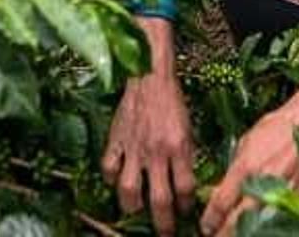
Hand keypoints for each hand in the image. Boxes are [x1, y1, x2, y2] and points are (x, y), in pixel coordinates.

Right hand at [101, 17, 196, 236]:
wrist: (149, 76)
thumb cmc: (173, 102)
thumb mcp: (189, 130)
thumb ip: (186, 157)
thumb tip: (187, 185)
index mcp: (179, 148)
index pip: (185, 190)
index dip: (187, 207)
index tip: (187, 214)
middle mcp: (156, 152)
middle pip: (159, 199)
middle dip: (164, 223)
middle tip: (166, 232)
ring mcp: (134, 147)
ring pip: (129, 190)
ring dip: (133, 206)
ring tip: (136, 212)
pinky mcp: (116, 140)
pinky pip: (109, 167)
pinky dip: (111, 178)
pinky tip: (116, 182)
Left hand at [199, 67, 298, 235]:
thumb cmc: (277, 128)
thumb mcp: (246, 144)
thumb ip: (233, 171)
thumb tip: (219, 192)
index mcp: (245, 168)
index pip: (220, 204)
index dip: (209, 220)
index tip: (206, 226)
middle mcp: (262, 184)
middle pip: (237, 223)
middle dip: (223, 234)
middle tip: (217, 235)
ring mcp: (282, 194)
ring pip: (259, 227)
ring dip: (244, 233)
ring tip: (236, 233)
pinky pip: (280, 219)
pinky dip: (269, 226)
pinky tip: (262, 226)